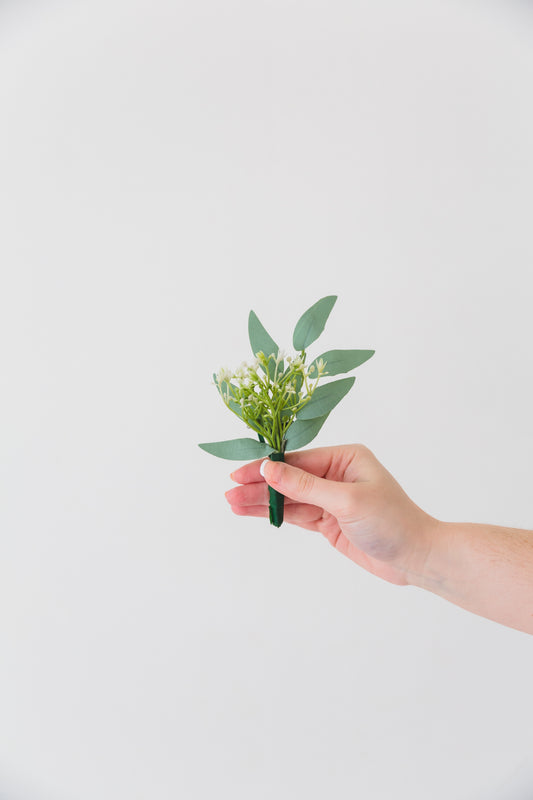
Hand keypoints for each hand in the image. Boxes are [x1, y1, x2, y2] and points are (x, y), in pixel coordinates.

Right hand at [226, 444, 437, 585]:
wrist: (416, 558)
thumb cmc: (392, 522)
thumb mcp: (346, 500)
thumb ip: (305, 485)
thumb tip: (269, 468)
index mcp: (345, 458)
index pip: (297, 461)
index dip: (266, 468)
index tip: (238, 474)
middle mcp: (336, 474)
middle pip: (289, 478)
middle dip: (259, 485)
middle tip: (228, 493)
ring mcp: (331, 498)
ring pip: (289, 497)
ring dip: (262, 501)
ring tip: (231, 503)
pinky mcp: (328, 521)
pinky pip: (296, 514)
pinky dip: (275, 514)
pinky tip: (253, 512)